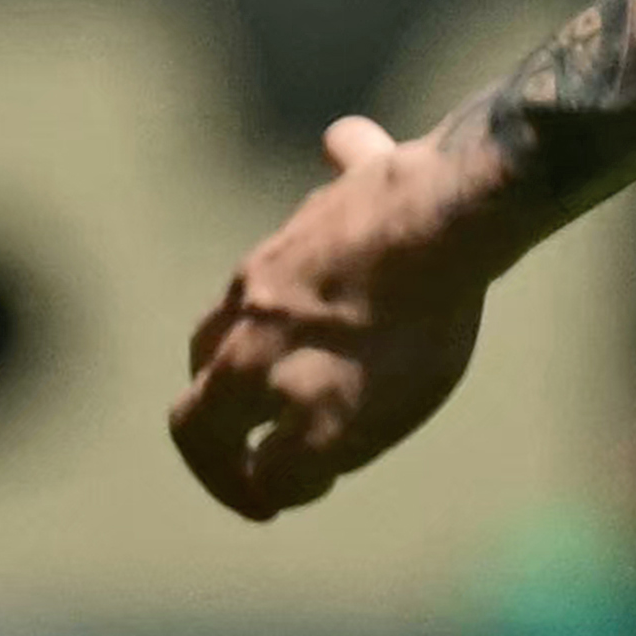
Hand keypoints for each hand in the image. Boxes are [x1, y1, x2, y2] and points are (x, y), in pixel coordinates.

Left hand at [169, 119, 523, 520]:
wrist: (437, 220)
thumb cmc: (417, 195)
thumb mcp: (365, 171)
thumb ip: (348, 164)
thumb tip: (348, 139)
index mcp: (261, 280)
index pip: (217, 340)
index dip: (230, 380)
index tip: (257, 405)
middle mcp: (249, 328)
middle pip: (198, 402)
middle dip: (217, 445)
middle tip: (248, 473)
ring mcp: (275, 375)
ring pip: (218, 443)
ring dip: (242, 476)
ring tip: (273, 496)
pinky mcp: (318, 419)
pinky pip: (279, 477)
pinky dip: (283, 490)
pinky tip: (313, 489)